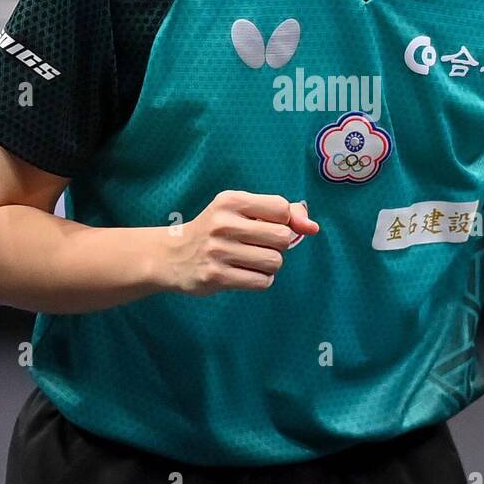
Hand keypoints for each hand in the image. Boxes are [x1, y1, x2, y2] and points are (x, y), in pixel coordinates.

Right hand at [163, 189, 318, 295]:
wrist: (171, 255)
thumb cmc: (215, 229)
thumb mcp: (240, 210)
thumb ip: (280, 212)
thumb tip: (312, 227)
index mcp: (231, 201)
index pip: (281, 209)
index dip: (285, 221)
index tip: (272, 226)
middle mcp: (224, 223)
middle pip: (282, 238)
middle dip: (279, 245)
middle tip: (260, 246)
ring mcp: (219, 251)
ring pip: (274, 262)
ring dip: (270, 265)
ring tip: (252, 261)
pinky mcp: (216, 277)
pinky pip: (262, 281)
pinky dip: (261, 279)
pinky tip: (245, 273)